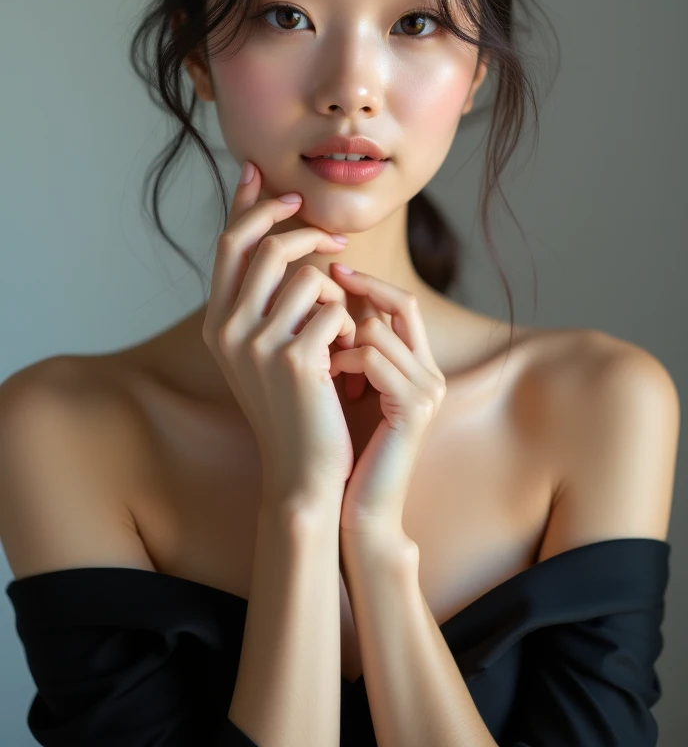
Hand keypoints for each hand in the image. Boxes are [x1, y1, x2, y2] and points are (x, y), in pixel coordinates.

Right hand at [202, 163, 356, 509]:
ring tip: (344, 327)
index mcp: (218, 322)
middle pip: (266, 246)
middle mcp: (228, 329)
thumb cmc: (295, 405)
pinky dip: (351, 323)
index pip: (228, 243)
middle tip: (337, 240)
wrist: (304, 471)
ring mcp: (258, 345)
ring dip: (337, 291)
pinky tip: (350, 355)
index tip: (265, 176)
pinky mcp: (296, 360)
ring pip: (307, 275)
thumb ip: (266, 297)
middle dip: (307, 232)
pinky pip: (334, 307)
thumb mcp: (267, 348)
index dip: (246, 204)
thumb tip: (277, 233)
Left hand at [327, 264, 446, 536]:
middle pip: (402, 304)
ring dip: (339, 339)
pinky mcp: (413, 408)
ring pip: (377, 331)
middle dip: (362, 288)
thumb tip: (324, 301)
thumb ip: (349, 348)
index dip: (370, 282)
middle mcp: (431, 374)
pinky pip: (372, 357)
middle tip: (327, 280)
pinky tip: (327, 378)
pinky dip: (343, 360)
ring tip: (320, 362)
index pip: (401, 304)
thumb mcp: (347, 388)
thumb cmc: (345, 451)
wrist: (359, 512)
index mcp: (418, 367)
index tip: (334, 271)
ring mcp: (427, 391)